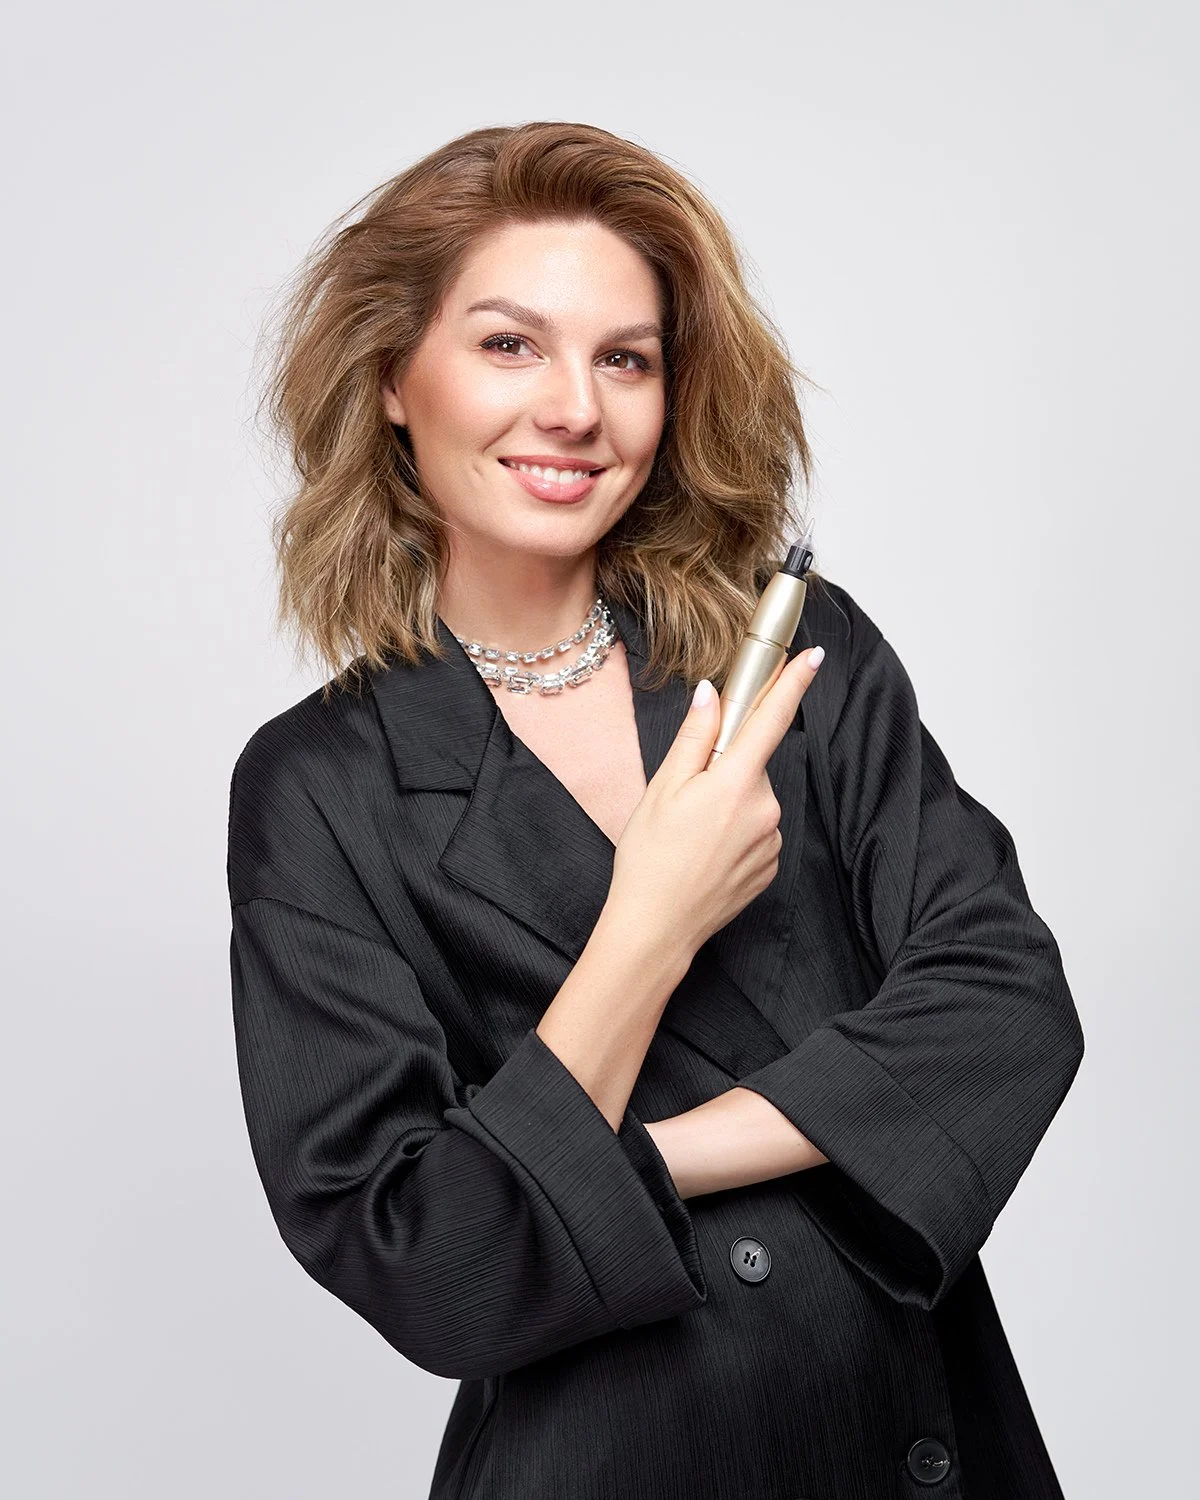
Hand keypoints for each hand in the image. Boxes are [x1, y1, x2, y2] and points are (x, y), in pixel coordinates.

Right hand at [609, 646, 823, 960]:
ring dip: (728, 805)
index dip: (794, 683)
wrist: (656, 928)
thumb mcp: (663, 789)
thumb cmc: (649, 859)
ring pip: (752, 801)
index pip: (772, 719)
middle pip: (751, 765)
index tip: (813, 657)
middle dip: (724, 770)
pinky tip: (705, 854)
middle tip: (685, 798)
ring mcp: (771, 840)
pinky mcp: (770, 867)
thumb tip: (712, 696)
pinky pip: (756, 832)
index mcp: (736, 783)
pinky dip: (734, 834)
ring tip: (690, 836)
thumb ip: (695, 738)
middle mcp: (765, 809)